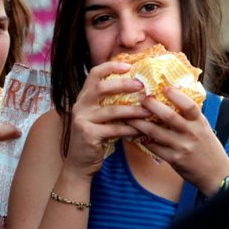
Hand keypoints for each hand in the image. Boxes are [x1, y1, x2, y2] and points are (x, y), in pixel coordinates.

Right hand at [64, 61, 151, 176]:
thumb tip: (139, 91)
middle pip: (101, 88)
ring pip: (112, 110)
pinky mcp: (89, 134)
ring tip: (148, 111)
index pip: (94, 74)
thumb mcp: (99, 116)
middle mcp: (80, 106)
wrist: (79, 163)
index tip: (128, 65)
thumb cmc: (95, 137)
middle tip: (142, 86)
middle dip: (123, 85)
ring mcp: (82, 120)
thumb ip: (110, 103)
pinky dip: (130, 130)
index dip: (111, 67)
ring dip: (133, 110)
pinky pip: (114, 130)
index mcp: (84, 97)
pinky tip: (141, 131)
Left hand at [127, 87, 228, 195]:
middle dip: (152, 105)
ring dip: (141, 123)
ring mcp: (182, 147)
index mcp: (200, 123)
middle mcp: (192, 134)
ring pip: (156, 132)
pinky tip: (136, 134)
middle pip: (169, 116)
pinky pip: (155, 148)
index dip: (176, 95)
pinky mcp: (174, 160)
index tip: (164, 87)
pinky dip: (144, 140)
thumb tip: (175, 95)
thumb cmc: (208, 147)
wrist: (216, 173)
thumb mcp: (204, 128)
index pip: (189, 106)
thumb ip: (191, 116)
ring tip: (130, 116)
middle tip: (141, 98)